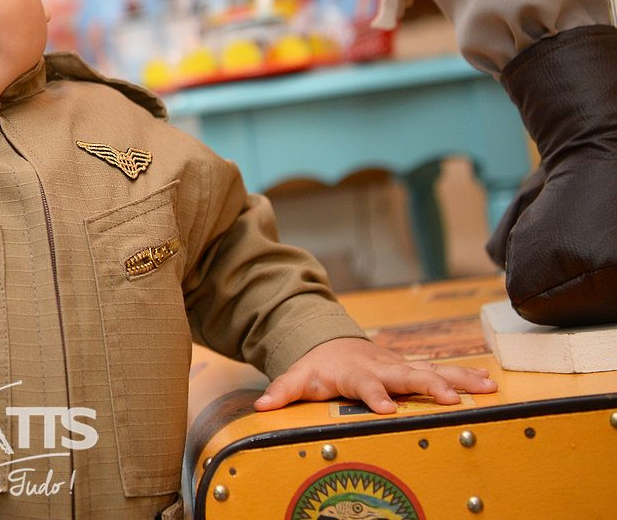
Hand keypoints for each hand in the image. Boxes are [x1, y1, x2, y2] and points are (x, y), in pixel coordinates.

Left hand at [255, 337, 496, 414]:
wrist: (331, 341)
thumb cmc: (317, 366)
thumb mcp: (297, 377)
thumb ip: (282, 391)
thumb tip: (262, 406)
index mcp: (354, 372)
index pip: (364, 384)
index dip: (374, 395)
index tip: (386, 409)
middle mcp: (381, 366)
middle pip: (406, 375)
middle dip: (428, 385)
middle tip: (450, 400)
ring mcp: (400, 366)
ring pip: (431, 370)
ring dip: (457, 379)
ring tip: (486, 388)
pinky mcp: (412, 369)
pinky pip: (443, 371)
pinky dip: (466, 376)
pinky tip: (490, 383)